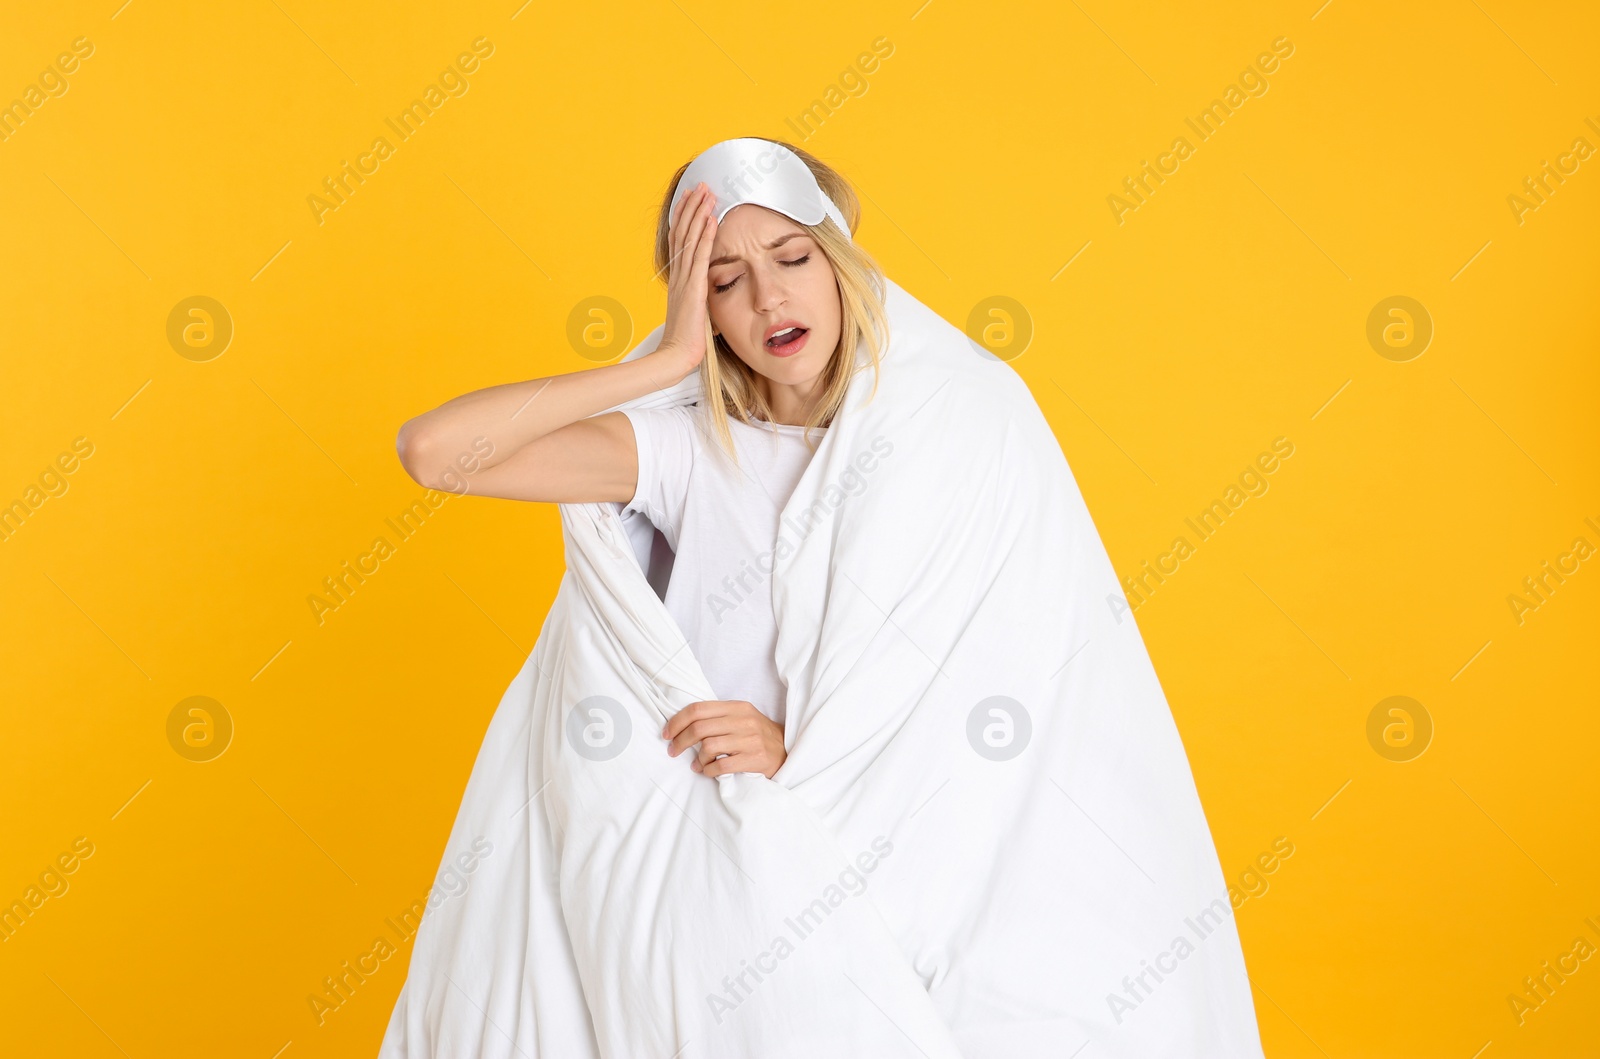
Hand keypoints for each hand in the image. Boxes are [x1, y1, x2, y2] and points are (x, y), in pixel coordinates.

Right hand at [655, 181, 718, 376]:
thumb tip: (706, 296)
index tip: (692, 200)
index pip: (680, 242)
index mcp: (678, 280)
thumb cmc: (686, 342)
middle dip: (691, 207)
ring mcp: (684, 280)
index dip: (685, 218)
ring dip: (699, 213)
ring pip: (690, 238)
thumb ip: (698, 300)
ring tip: (707, 192)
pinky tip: (711, 218)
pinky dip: (705, 235)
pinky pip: (699, 255)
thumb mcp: (694, 315)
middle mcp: (678, 275)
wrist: (676, 356)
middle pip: (682, 232)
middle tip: (701, 185)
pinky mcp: (693, 287)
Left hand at [662, 699, 785, 778]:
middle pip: (699, 728)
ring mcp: (750, 739)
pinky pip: (721, 765)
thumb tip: (682, 727)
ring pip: (709, 746)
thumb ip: (717, 718)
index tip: (667, 734)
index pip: (698, 709)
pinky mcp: (755, 759)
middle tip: (673, 751)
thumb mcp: (741, 718)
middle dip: (680, 741)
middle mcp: (743, 720)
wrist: (787, 751)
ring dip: (697, 759)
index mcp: (737, 707)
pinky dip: (709, 771)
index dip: (677, 721)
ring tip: (697, 765)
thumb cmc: (757, 736)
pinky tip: (708, 772)